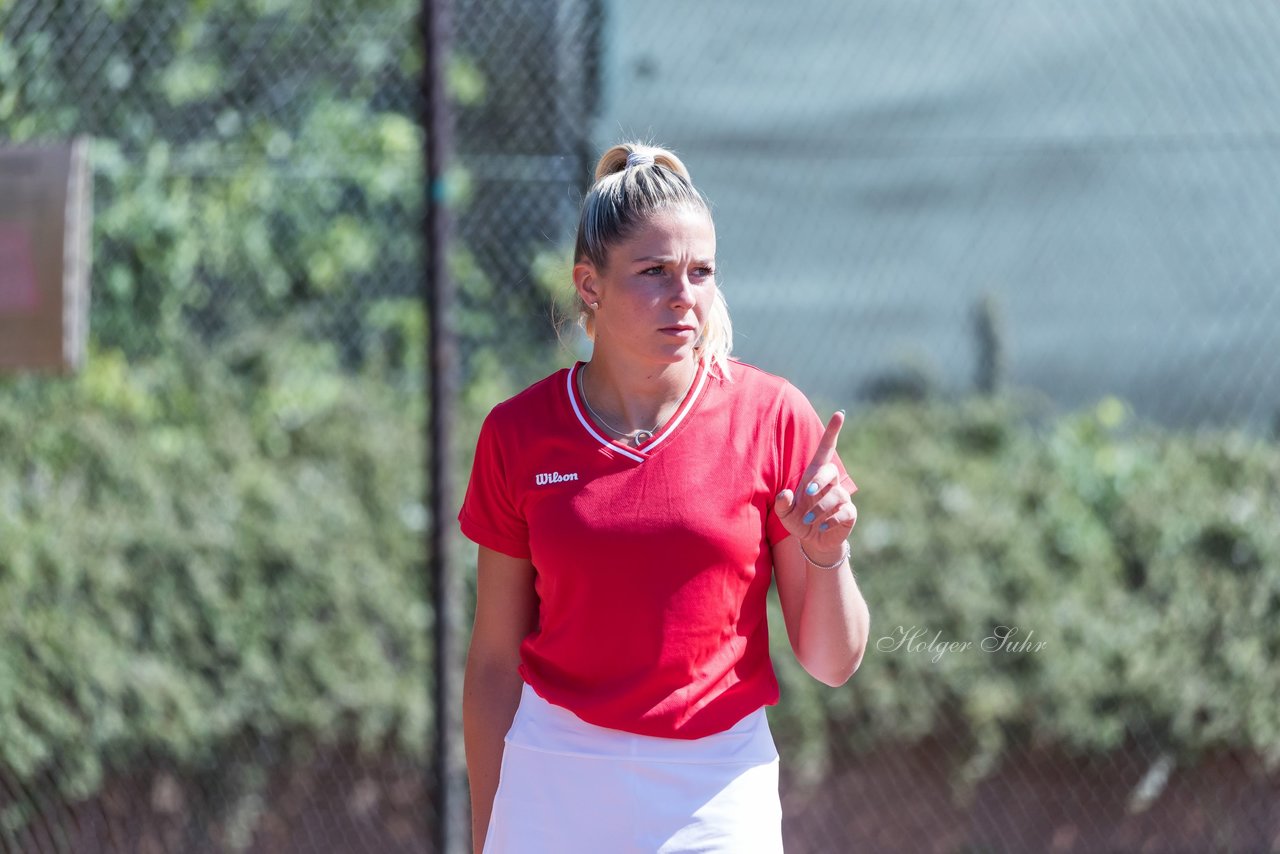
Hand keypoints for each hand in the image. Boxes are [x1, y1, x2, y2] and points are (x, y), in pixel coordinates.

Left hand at [774, 410, 856, 563]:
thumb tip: (785, 494)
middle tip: (806, 494)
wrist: (813, 540)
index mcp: (815, 475)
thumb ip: (781, 503)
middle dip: (819, 480)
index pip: (826, 448)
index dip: (832, 432)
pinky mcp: (849, 513)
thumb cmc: (798, 519)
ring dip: (819, 508)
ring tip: (808, 520)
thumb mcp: (784, 513)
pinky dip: (830, 520)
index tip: (839, 414)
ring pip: (835, 495)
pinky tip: (820, 526)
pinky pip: (843, 511)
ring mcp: (842, 497)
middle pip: (830, 470)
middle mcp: (830, 483)